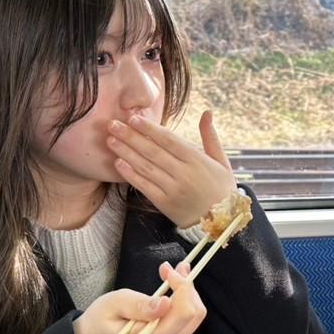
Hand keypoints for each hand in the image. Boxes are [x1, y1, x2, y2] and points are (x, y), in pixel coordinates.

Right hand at [75, 262, 204, 333]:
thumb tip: (167, 303)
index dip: (183, 288)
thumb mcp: (112, 305)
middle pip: (193, 317)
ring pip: (193, 320)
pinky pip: (185, 325)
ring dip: (186, 295)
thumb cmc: (99, 321)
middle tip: (173, 268)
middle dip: (187, 288)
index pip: (183, 315)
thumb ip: (139, 305)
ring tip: (171, 276)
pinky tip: (169, 295)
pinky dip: (182, 306)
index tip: (169, 271)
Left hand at [110, 109, 233, 230]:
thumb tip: (207, 111)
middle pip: (153, 151)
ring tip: (110, 140)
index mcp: (198, 160)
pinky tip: (118, 163)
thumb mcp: (222, 161)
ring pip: (146, 167)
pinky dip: (130, 174)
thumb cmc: (222, 189)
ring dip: (126, 152)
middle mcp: (184, 174)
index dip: (150, 128)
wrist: (222, 222)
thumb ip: (210, 136)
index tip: (133, 118)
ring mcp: (174, 190)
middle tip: (112, 124)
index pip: (169, 140)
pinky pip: (144, 186)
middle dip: (131, 136)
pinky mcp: (165, 204)